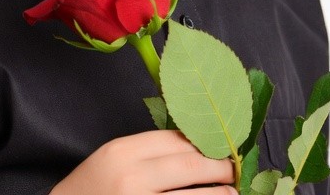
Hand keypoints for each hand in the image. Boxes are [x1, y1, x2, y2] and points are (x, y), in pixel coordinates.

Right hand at [49, 130, 236, 194]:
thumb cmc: (91, 190)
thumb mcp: (113, 159)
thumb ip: (147, 151)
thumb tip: (194, 143)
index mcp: (124, 152)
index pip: (176, 140)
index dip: (206, 140)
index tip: (224, 142)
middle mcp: (133, 179)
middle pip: (191, 166)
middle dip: (221, 166)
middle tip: (237, 168)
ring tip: (234, 192)